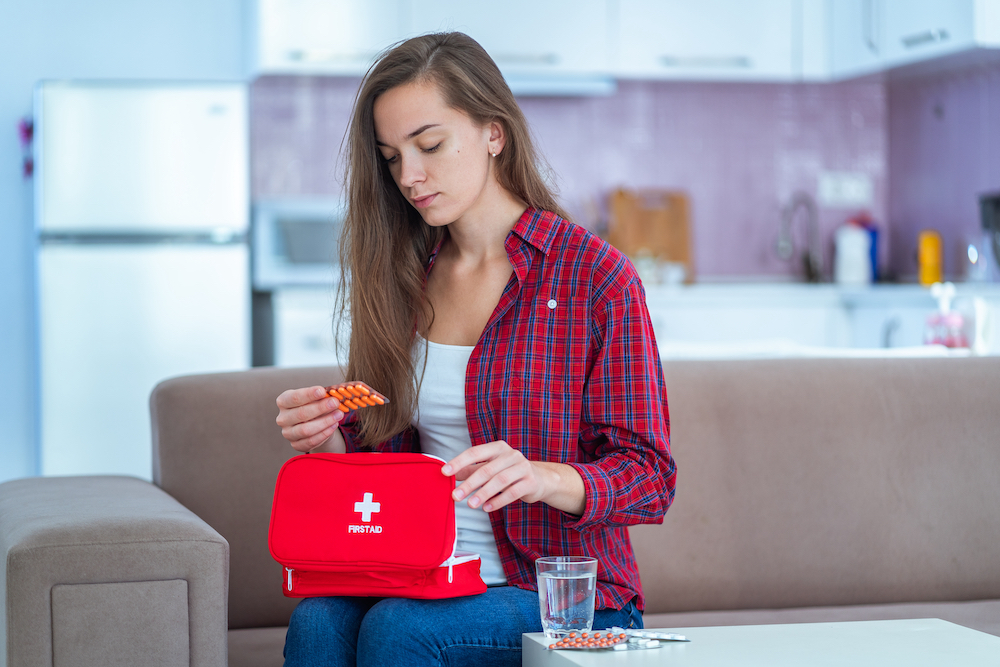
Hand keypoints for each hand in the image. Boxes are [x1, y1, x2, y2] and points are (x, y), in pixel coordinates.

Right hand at [275, 386, 345, 452]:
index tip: (322, 391)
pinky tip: (334, 425)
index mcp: (283, 401)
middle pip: (301, 414)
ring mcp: (288, 433)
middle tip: (335, 403)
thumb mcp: (315, 397)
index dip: (309, 394)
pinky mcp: (296, 445)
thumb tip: (333, 395)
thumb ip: (321, 396)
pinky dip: (324, 433)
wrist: (313, 423)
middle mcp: (283, 418)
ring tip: (338, 414)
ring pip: (306, 430)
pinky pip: (311, 441)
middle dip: (320, 408)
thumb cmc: (313, 406)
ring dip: (325, 422)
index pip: (294, 397)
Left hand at [442, 441, 584, 514]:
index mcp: (497, 448)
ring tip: (470, 505)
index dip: (459, 462)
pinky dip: (498, 501)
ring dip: (483, 494)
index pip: (475, 452)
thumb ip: (471, 470)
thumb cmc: (510, 472)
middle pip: (487, 469)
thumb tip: (449, 474)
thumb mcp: (490, 467)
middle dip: (469, 484)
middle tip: (455, 496)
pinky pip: (512, 492)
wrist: (541, 479)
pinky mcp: (531, 482)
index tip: (445, 472)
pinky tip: (487, 508)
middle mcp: (511, 454)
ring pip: (500, 481)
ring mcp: (523, 467)